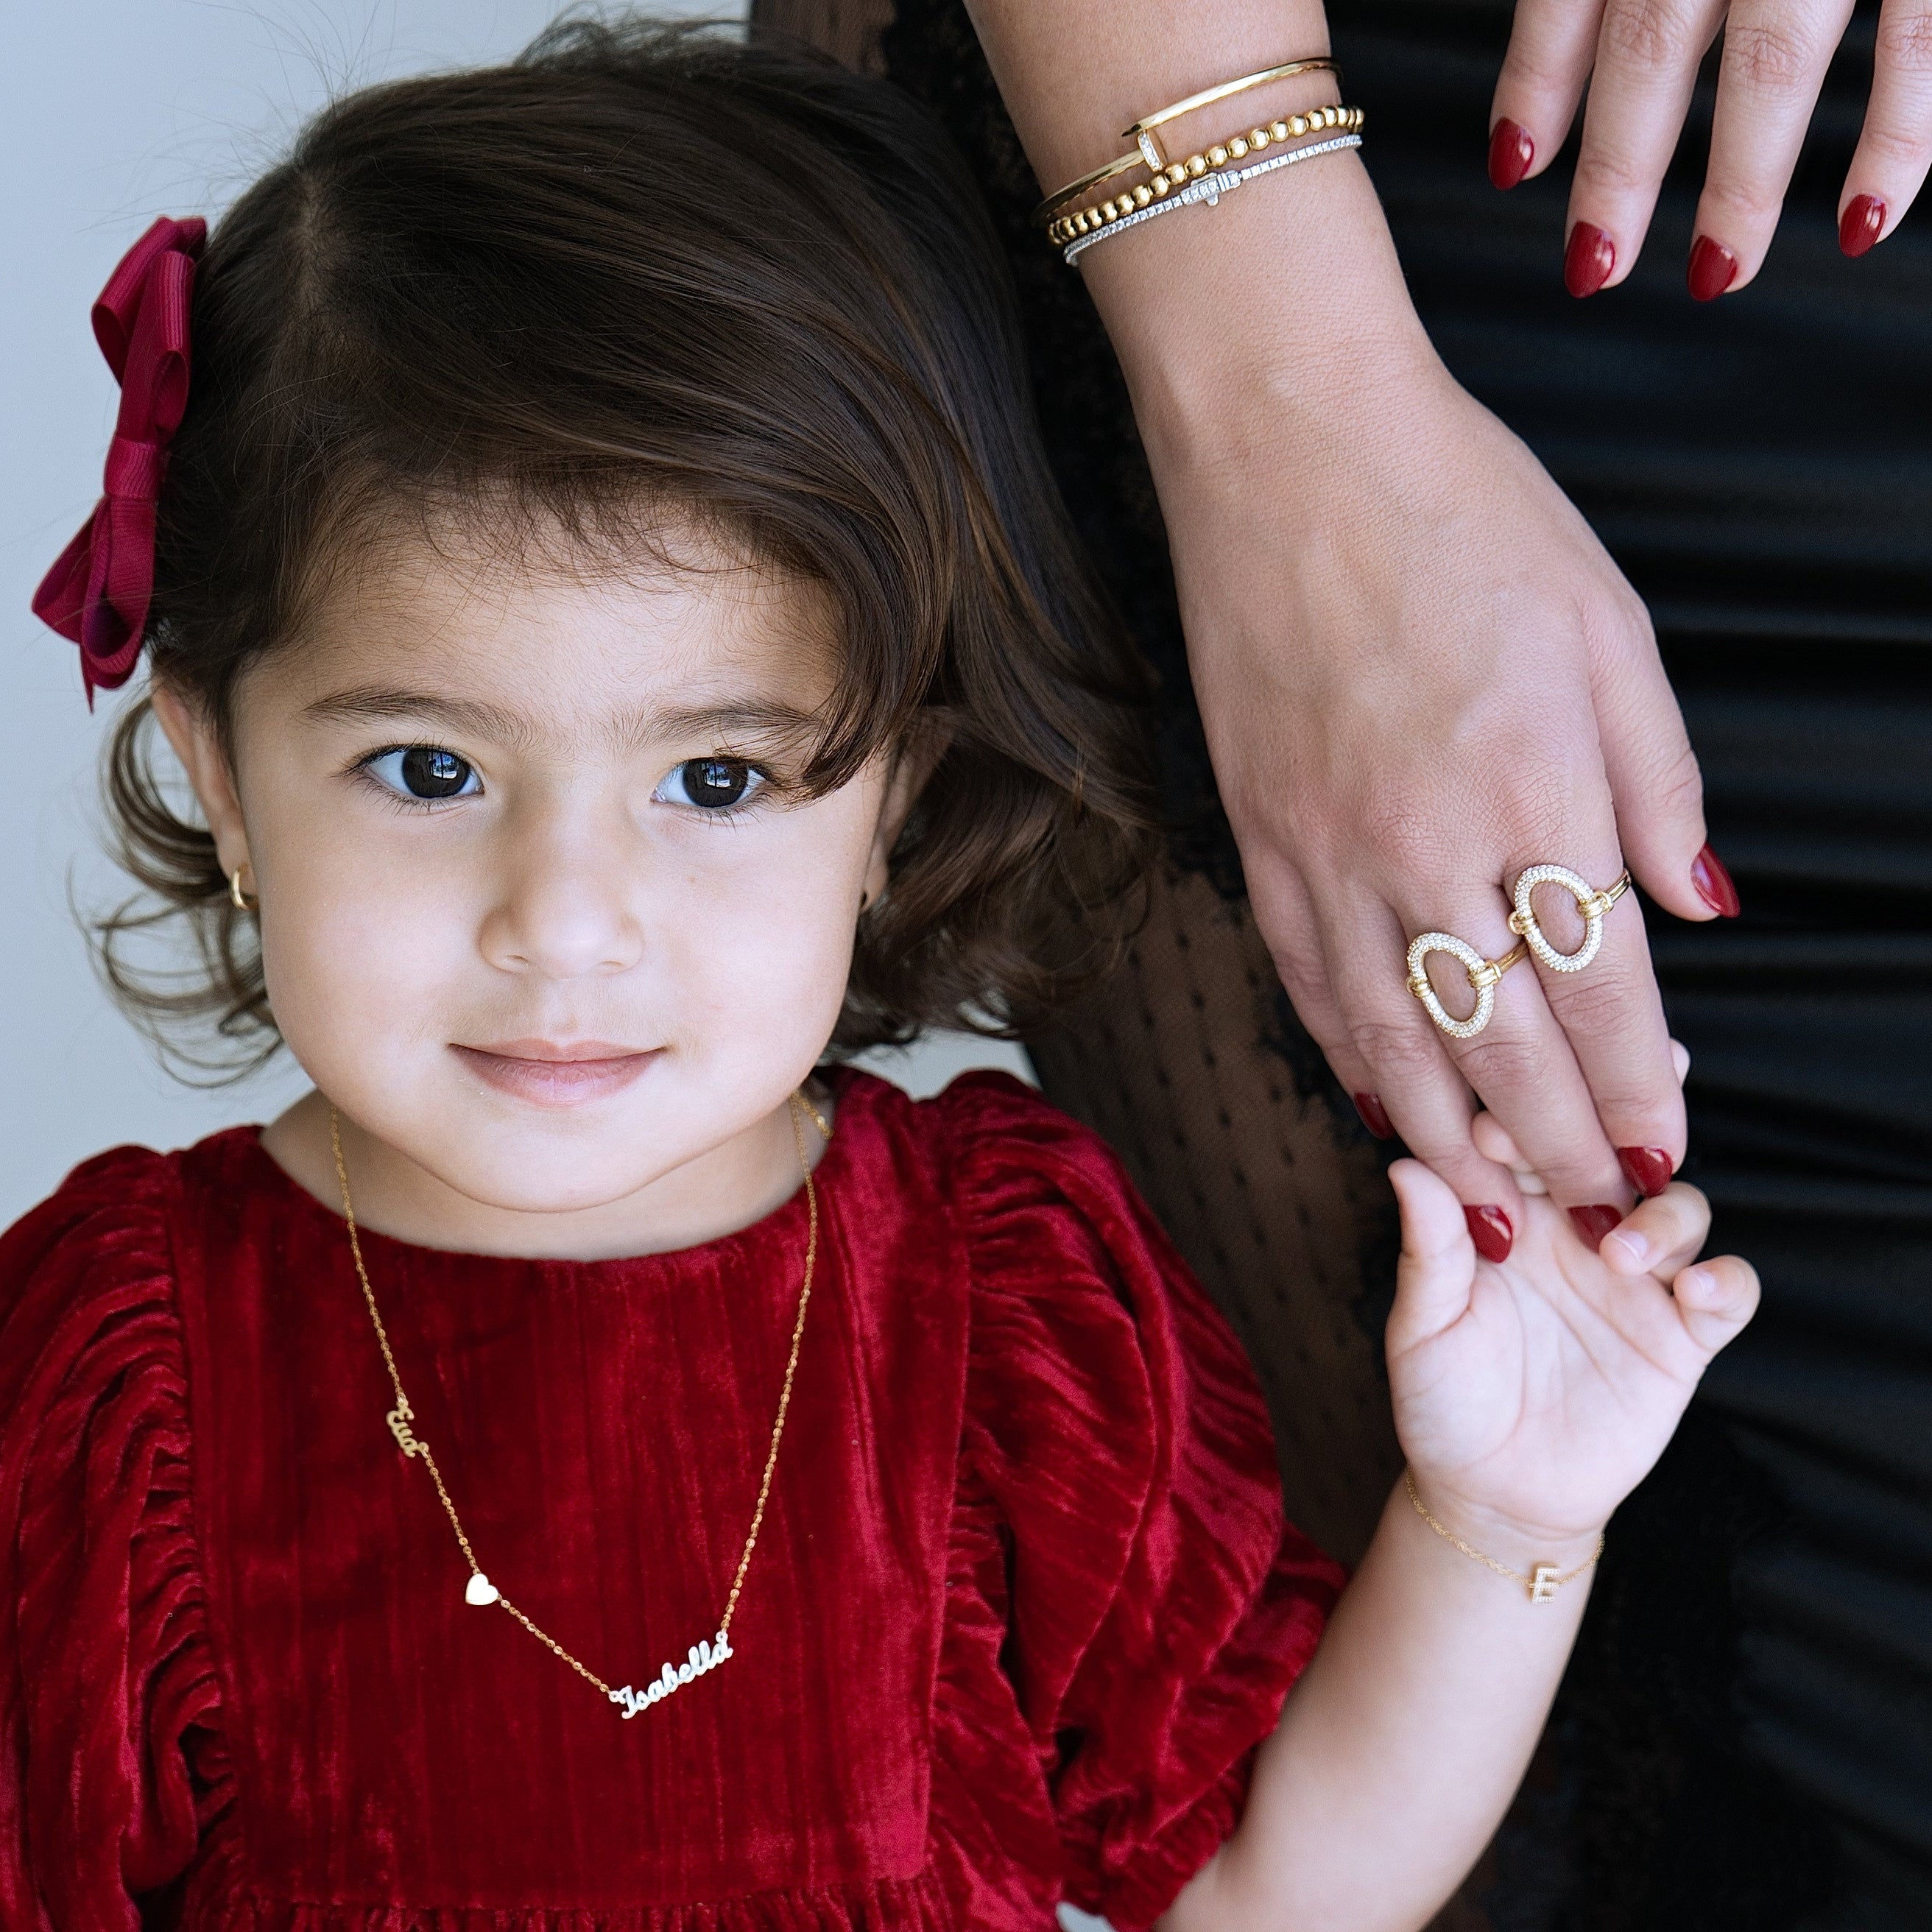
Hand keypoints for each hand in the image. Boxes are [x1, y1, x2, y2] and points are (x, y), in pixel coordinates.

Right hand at [1159, 345, 1724, 1243]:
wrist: (1290, 449)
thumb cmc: (1464, 513)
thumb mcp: (1609, 626)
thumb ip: (1658, 780)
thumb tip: (1699, 905)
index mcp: (1537, 781)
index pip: (1604, 985)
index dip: (1637, 1084)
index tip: (1660, 1142)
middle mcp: (1427, 839)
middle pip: (1504, 1040)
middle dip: (1559, 1141)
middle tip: (1593, 1203)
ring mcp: (1327, 846)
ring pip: (1393, 1039)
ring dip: (1450, 1139)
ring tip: (1492, 1202)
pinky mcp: (1256, 836)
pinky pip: (1307, 982)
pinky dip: (1348, 1061)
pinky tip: (1381, 1109)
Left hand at [1382, 1062, 1757, 1546]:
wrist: (1493, 1493)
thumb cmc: (1445, 1400)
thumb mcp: (1423, 1326)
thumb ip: (1428, 1250)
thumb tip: (1405, 1166)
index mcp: (1513, 1214)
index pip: (1529, 1141)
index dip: (1519, 1121)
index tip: (1491, 1131)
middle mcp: (1580, 1233)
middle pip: (1618, 1155)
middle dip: (1616, 1132)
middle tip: (1591, 1138)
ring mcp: (1636, 1282)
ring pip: (1681, 1209)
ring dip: (1664, 1215)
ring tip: (1620, 1251)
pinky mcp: (1682, 1337)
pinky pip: (1728, 1291)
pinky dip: (1726, 1280)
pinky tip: (1695, 1289)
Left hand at [1488, 0, 1931, 293]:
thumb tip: (1561, 70)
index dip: (1537, 82)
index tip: (1512, 165)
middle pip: (1653, 43)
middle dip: (1619, 169)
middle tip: (1593, 269)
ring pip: (1772, 64)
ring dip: (1739, 184)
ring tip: (1712, 275)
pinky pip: (1919, 46)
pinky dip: (1896, 142)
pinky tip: (1858, 226)